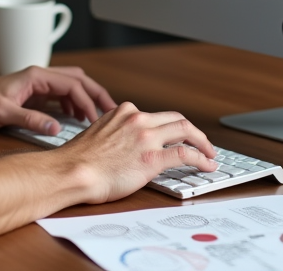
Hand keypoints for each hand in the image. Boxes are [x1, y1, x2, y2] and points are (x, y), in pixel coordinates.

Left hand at [0, 66, 117, 133]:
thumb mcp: (2, 114)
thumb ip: (30, 120)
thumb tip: (56, 128)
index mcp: (35, 76)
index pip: (71, 84)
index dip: (87, 101)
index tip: (96, 118)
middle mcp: (39, 76)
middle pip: (77, 79)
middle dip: (96, 93)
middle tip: (111, 110)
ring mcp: (37, 84)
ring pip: (71, 85)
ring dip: (86, 97)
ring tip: (98, 115)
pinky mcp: (34, 93)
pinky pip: (61, 94)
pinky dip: (73, 103)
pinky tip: (76, 118)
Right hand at [60, 101, 217, 203]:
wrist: (72, 171)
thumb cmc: (79, 159)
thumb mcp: (98, 133)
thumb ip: (116, 132)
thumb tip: (126, 144)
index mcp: (124, 111)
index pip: (156, 115)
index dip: (170, 126)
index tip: (177, 135)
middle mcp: (138, 119)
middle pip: (176, 119)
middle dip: (193, 131)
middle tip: (202, 142)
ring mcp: (146, 137)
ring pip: (186, 130)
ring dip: (203, 142)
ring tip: (210, 153)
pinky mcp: (152, 158)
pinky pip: (186, 154)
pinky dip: (201, 158)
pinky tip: (207, 164)